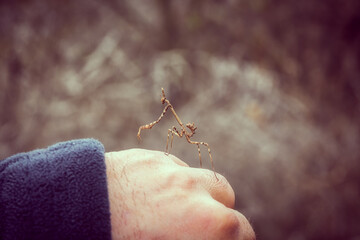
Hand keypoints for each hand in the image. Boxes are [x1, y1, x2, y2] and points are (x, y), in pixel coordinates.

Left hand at [105, 149, 254, 239]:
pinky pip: (175, 167)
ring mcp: (172, 169)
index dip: (237, 239)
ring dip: (199, 192)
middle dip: (221, 213)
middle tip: (200, 227)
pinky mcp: (150, 157)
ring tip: (178, 209)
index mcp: (205, 223)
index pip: (242, 231)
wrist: (69, 211)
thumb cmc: (115, 238)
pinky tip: (153, 195)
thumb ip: (194, 235)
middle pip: (227, 197)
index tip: (225, 239)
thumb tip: (200, 232)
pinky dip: (174, 181)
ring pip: (202, 178)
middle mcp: (194, 190)